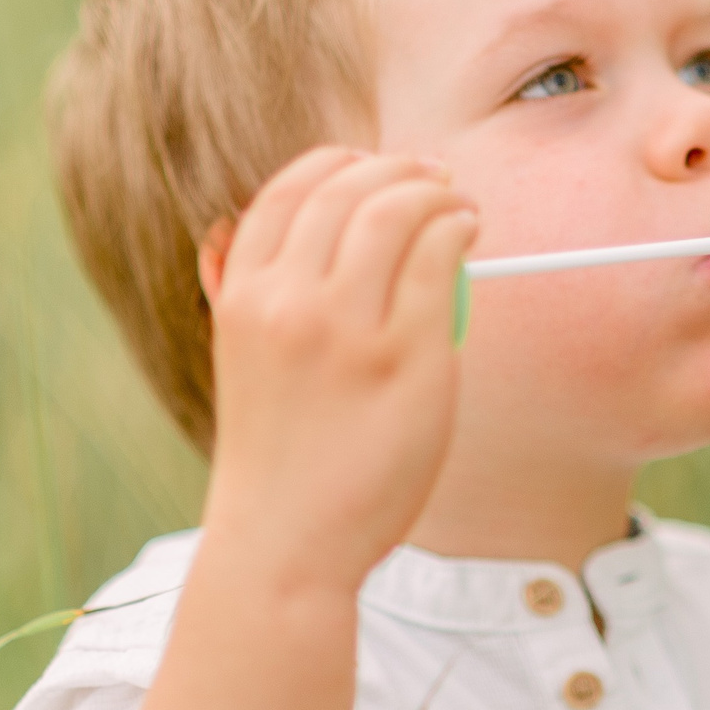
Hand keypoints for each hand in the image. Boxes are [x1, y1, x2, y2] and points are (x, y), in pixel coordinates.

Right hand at [198, 146, 476, 596]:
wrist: (285, 545)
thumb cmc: (277, 461)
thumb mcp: (243, 364)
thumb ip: (256, 298)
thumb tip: (270, 234)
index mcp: (240, 298)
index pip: (283, 195)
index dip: (335, 165)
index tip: (370, 166)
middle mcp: (285, 301)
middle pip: (343, 190)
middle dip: (395, 166)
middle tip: (433, 175)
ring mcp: (344, 328)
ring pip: (393, 211)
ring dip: (434, 190)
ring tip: (459, 204)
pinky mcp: (402, 356)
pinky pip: (436, 260)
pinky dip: (456, 229)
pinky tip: (468, 234)